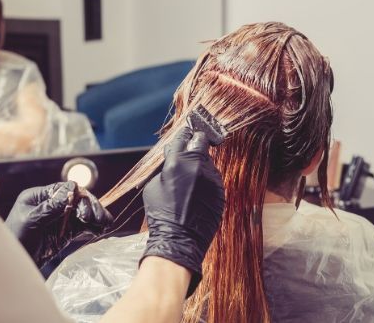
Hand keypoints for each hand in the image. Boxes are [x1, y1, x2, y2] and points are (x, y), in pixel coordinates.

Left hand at [5, 181, 111, 260]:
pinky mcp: (66, 231)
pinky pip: (83, 225)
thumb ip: (51, 206)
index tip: (86, 207)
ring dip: (96, 216)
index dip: (78, 195)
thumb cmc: (16, 239)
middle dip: (89, 207)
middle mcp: (52, 204)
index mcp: (40, 196)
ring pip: (83, 212)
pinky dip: (93, 226)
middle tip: (97, 218)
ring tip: (106, 223)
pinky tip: (101, 229)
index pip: (64, 189)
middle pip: (77, 200)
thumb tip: (71, 190)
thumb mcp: (32, 220)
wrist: (14, 264)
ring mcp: (60, 218)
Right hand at [141, 127, 224, 296]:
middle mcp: (197, 166)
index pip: (184, 136)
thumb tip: (172, 154)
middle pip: (202, 142)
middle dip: (197, 142)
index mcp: (177, 162)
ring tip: (191, 182)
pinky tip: (198, 194)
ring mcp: (212, 179)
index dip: (184, 134)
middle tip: (193, 146)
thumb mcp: (153, 185)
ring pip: (209, 162)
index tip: (185, 133)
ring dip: (201, 165)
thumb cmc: (161, 213)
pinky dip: (207, 181)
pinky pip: (214, 179)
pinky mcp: (220, 191)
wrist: (179, 238)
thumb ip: (165, 165)